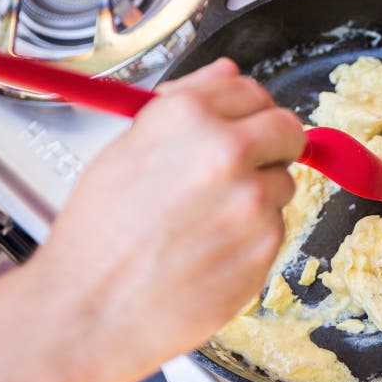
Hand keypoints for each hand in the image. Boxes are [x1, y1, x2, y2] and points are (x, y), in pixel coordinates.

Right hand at [29, 58, 304, 381]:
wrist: (93, 309)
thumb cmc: (99, 235)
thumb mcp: (126, 149)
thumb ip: (185, 104)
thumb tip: (226, 72)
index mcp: (188, 116)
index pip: (251, 90)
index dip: (247, 111)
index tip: (242, 126)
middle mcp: (227, 150)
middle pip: (288, 128)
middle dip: (274, 145)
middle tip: (244, 169)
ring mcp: (253, 199)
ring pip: (283, 182)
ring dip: (258, 195)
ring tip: (206, 221)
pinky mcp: (267, 243)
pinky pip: (275, 227)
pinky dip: (253, 236)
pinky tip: (212, 250)